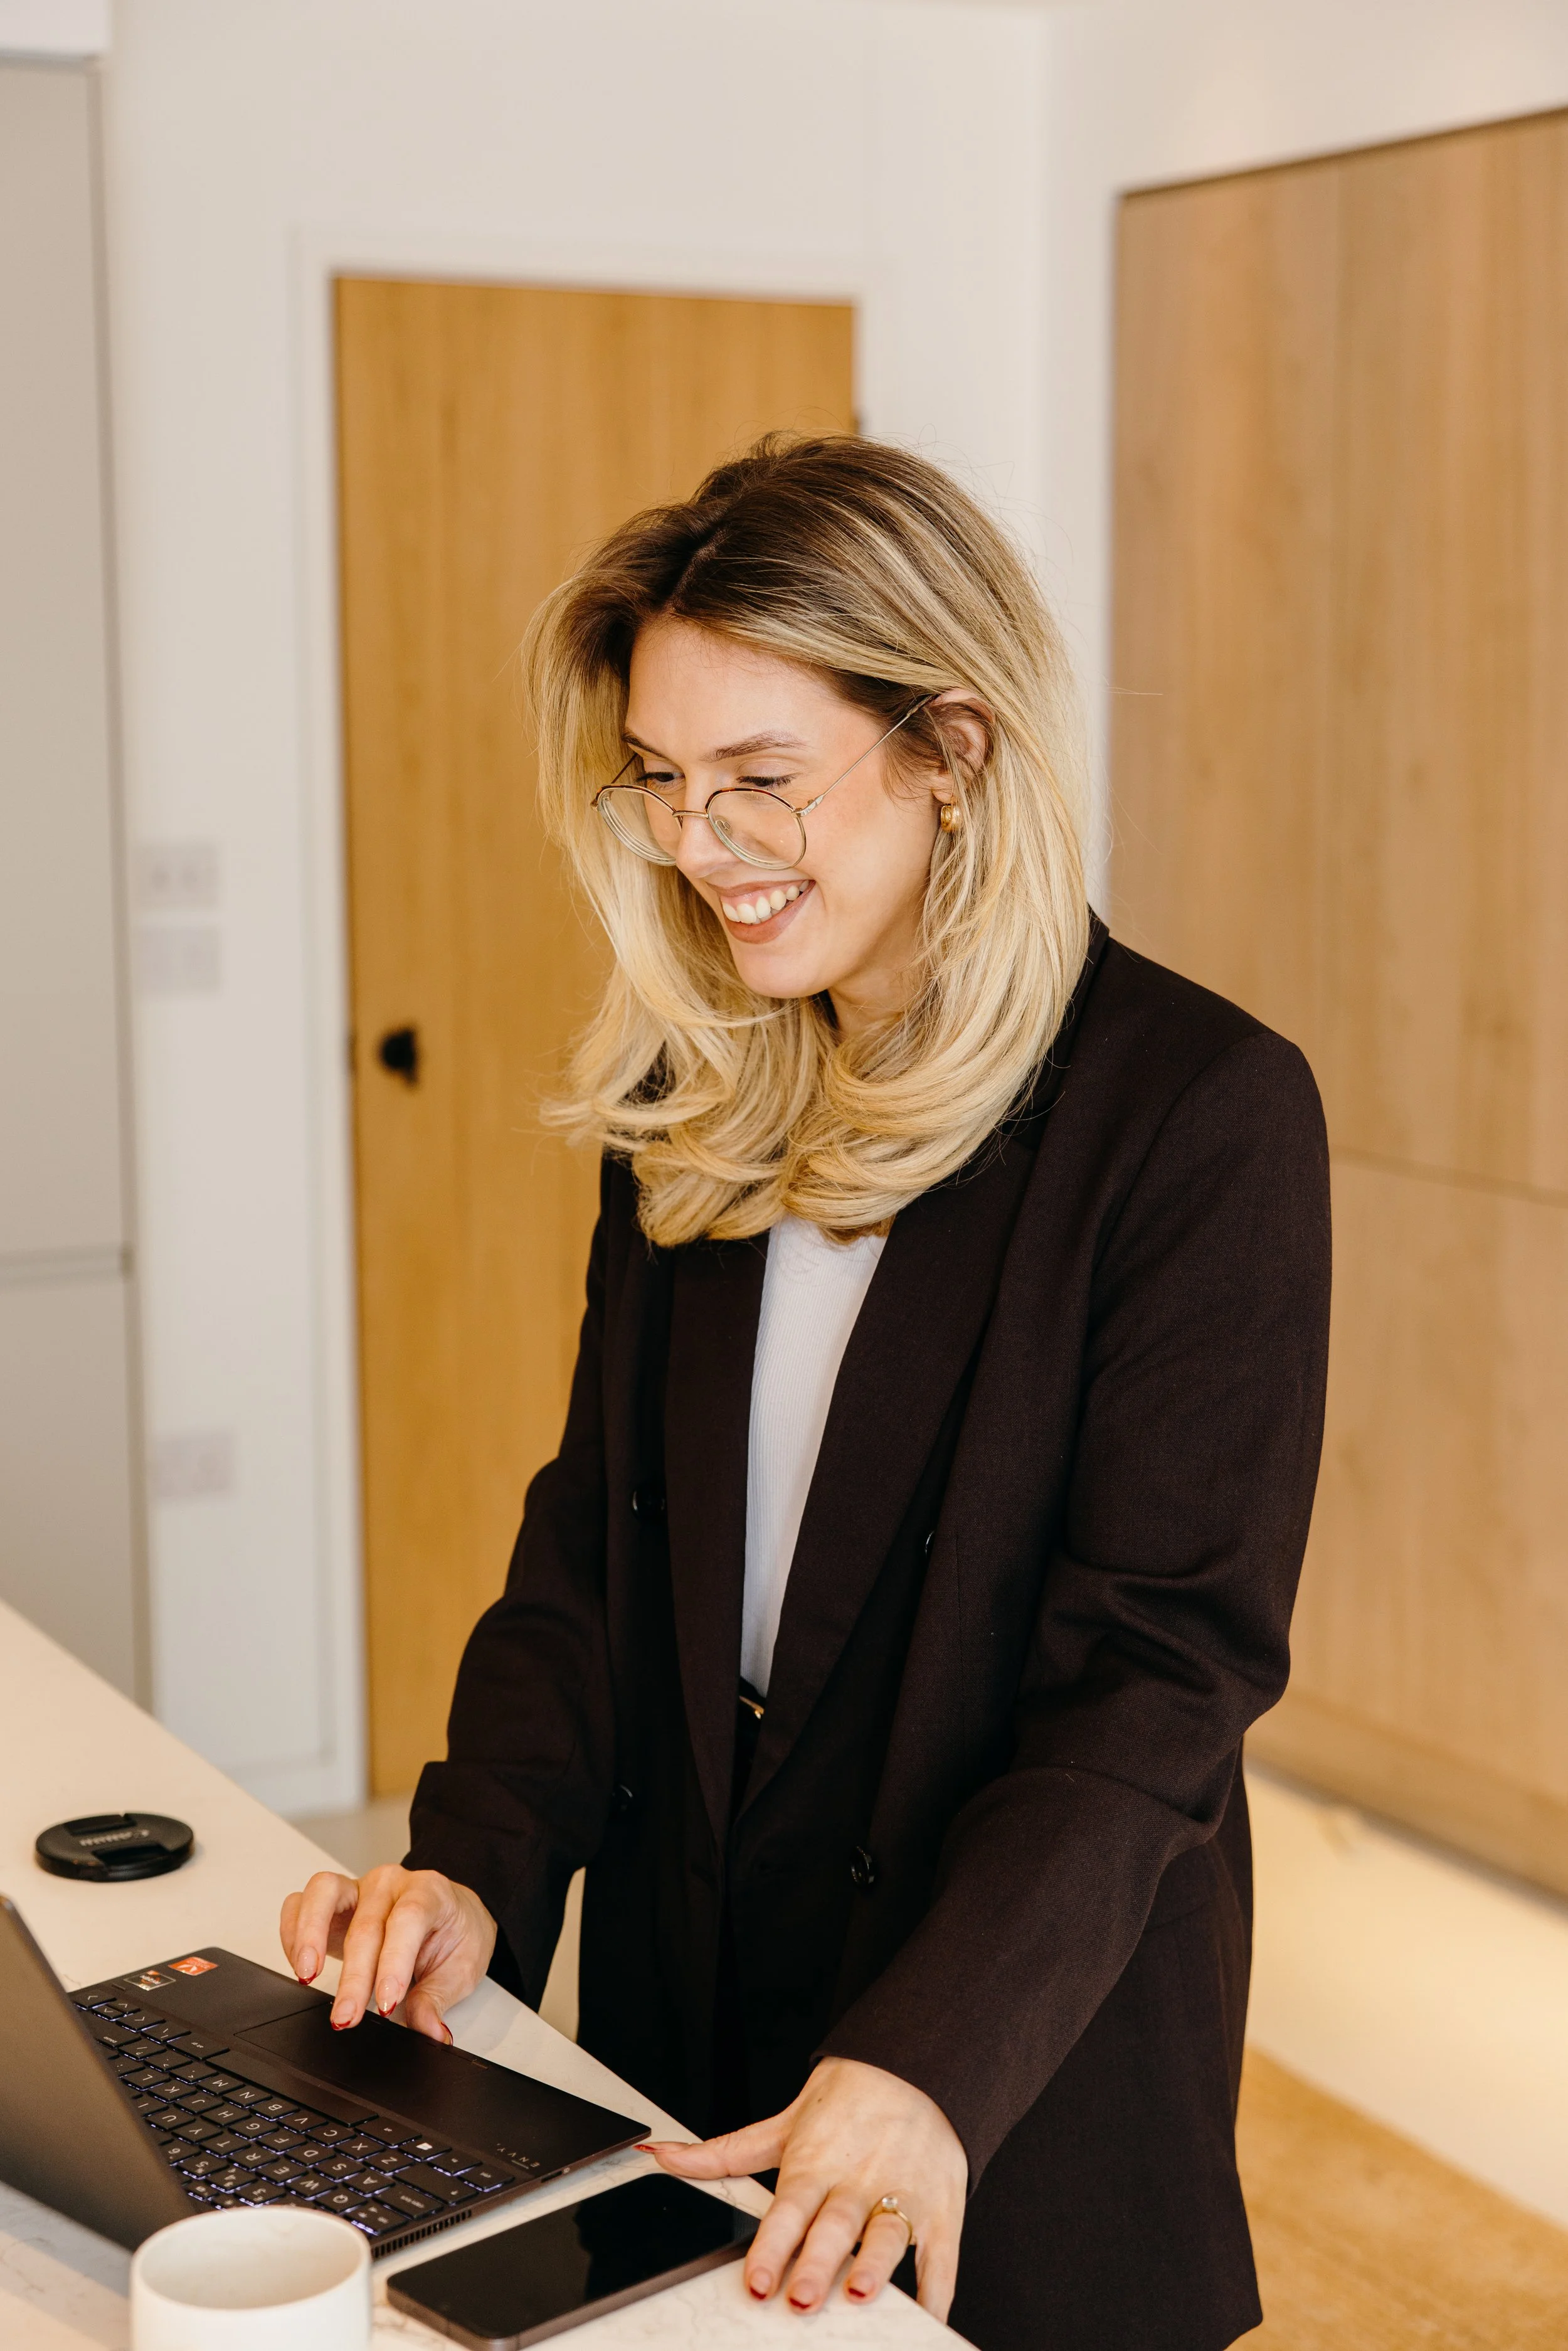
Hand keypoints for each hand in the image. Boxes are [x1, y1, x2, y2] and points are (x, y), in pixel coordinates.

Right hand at [278, 1865, 496, 2042]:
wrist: (451, 1912)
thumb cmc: (455, 1933)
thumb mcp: (462, 1968)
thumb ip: (438, 1999)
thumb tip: (428, 2031)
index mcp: (430, 1893)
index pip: (408, 1919)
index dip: (394, 1961)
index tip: (386, 2002)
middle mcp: (391, 1884)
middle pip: (366, 1924)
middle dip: (354, 1976)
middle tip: (346, 2017)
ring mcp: (358, 1887)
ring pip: (324, 1892)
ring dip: (310, 1935)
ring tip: (306, 1975)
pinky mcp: (333, 1900)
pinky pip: (301, 1902)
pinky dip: (293, 1932)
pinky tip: (299, 1965)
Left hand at [644, 2056, 966, 2320]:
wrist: (915, 2062)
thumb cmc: (846, 2100)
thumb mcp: (783, 2125)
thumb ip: (723, 2153)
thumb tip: (661, 2158)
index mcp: (816, 2163)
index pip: (788, 2209)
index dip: (771, 2247)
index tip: (756, 2282)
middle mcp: (857, 2180)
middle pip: (834, 2226)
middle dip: (818, 2262)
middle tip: (802, 2298)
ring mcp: (903, 2193)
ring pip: (887, 2234)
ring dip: (875, 2265)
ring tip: (862, 2293)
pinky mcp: (941, 2207)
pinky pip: (941, 2253)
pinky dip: (938, 2289)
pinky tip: (930, 2318)